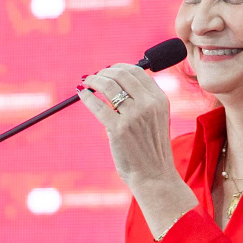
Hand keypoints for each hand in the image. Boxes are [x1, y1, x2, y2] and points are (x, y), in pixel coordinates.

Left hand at [79, 65, 197, 237]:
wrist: (154, 175)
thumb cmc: (151, 149)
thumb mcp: (155, 119)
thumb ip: (141, 102)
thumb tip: (113, 85)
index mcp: (159, 100)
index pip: (137, 72)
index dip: (119, 67)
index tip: (109, 70)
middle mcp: (148, 104)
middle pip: (122, 75)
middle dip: (105, 72)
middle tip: (95, 76)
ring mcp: (134, 116)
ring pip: (108, 86)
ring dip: (95, 80)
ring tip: (88, 81)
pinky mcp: (118, 129)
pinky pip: (98, 105)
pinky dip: (87, 96)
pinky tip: (82, 94)